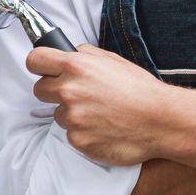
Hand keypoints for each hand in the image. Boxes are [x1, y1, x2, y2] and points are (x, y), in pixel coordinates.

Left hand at [27, 44, 171, 165]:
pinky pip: (71, 134)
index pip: (35, 60)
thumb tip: (68, 53)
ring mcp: (72, 118)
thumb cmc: (141, 90)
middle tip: (78, 94)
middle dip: (54, 91)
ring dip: (73, 114)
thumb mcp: (113, 60)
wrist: (160, 121)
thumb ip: (85, 54)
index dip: (39, 64)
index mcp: (77, 66)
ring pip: (58, 114)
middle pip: (40, 89)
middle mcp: (69, 90)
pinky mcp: (77, 140)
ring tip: (100, 113)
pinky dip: (84, 132)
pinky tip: (104, 128)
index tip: (44, 69)